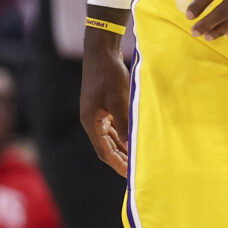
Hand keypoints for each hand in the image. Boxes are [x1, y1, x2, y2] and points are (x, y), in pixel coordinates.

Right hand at [79, 32, 130, 175]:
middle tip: (136, 171)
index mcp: (91, 122)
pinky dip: (122, 135)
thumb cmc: (109, 75)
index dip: (117, 164)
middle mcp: (92, 120)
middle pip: (106, 147)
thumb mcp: (119, 100)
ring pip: (110, 137)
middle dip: (120, 159)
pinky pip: (113, 126)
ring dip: (122, 147)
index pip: (104, 152)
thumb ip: (124, 124)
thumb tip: (131, 146)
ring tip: (137, 158)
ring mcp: (97, 113)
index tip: (130, 176)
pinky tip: (133, 138)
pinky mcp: (103, 105)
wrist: (101, 51)